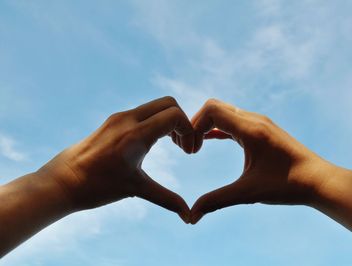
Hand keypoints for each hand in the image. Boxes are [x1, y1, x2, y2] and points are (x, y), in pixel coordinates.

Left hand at [37, 96, 192, 222]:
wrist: (62, 181)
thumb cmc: (97, 187)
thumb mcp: (136, 190)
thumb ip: (167, 199)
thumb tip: (188, 217)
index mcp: (136, 134)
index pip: (175, 115)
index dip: (189, 131)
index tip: (188, 152)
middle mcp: (128, 119)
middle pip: (169, 103)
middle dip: (182, 122)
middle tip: (182, 146)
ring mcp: (119, 117)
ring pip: (156, 105)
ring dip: (169, 121)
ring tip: (171, 145)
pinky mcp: (113, 120)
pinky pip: (143, 112)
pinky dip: (156, 122)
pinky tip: (153, 143)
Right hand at [188, 99, 330, 223]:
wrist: (320, 181)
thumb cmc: (288, 185)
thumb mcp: (248, 194)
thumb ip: (216, 201)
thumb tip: (191, 216)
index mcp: (251, 129)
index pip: (211, 110)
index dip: (193, 126)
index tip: (191, 150)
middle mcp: (255, 120)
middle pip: (215, 107)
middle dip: (196, 124)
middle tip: (189, 148)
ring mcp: (260, 122)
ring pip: (225, 112)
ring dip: (207, 125)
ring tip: (197, 147)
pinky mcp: (264, 129)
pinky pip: (235, 121)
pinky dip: (219, 128)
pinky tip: (210, 140)